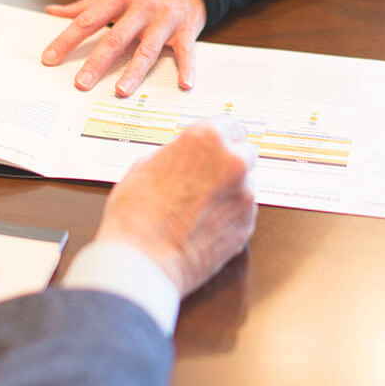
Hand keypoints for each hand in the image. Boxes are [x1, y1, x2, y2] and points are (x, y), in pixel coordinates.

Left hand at [41, 0, 206, 96]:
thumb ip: (86, 5)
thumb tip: (52, 11)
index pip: (87, 20)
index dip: (67, 40)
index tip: (50, 58)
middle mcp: (141, 9)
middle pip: (115, 37)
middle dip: (97, 61)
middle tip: (81, 83)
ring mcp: (164, 21)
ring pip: (147, 49)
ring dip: (134, 71)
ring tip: (121, 91)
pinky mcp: (186, 30)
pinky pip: (186, 51)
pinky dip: (187, 68)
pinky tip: (184, 84)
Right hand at [95, 117, 257, 296]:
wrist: (143, 261)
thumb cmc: (136, 215)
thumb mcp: (145, 165)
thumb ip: (176, 153)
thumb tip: (185, 155)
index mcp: (207, 138)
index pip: (230, 124)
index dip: (219, 138)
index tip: (215, 146)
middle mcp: (233, 161)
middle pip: (244, 152)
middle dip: (228, 163)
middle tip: (204, 179)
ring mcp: (245, 194)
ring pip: (245, 184)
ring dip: (229, 191)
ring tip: (197, 208)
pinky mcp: (248, 224)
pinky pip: (243, 212)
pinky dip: (229, 216)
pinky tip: (204, 225)